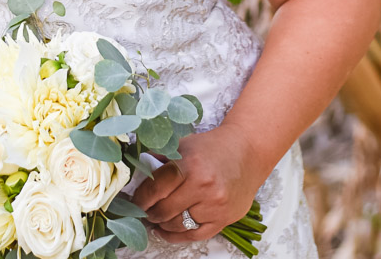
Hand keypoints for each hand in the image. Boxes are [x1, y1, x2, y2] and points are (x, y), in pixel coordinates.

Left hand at [135, 126, 266, 243]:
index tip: (133, 202)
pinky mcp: (225, 219)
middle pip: (165, 210)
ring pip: (178, 225)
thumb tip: (135, 170)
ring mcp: (216, 206)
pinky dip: (177, 236)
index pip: (155, 190)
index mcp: (189, 166)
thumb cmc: (212, 147)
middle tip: (142, 211)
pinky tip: (165, 231)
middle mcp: (204, 188)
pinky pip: (196, 235)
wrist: (247, 153)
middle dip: (149, 213)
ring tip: (154, 219)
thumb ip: (159, 158)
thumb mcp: (182, 145)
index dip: (140, 199)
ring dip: (162, 224)